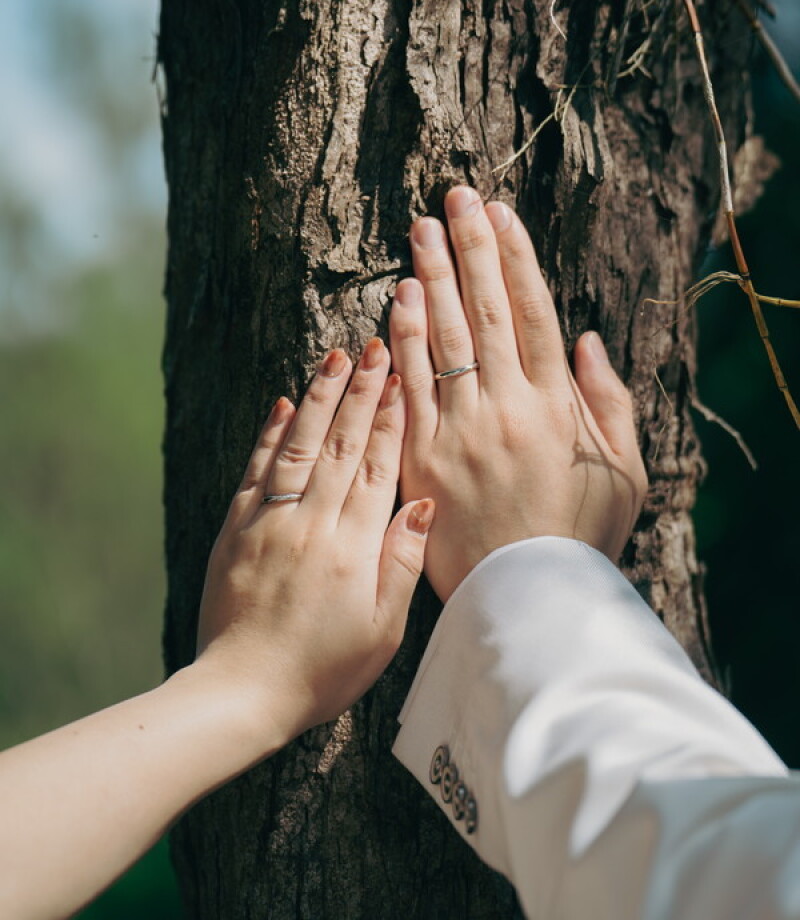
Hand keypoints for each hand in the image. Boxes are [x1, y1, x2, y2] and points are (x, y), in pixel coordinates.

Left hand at [195, 338, 432, 750]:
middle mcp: (311, 523)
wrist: (241, 692)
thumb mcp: (382, 631)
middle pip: (342, 444)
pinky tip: (283, 405)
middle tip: (375, 347)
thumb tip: (422, 504)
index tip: (402, 379)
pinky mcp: (236, 531)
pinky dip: (270, 435)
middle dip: (361, 392)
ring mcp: (270, 523)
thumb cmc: (322, 670)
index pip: (378, 466)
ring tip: (335, 358)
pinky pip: (256, 471)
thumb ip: (402, 563)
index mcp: (353, 546)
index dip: (392, 420)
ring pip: (299, 446)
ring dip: (319, 399)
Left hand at [389, 188, 646, 601]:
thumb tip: (588, 339)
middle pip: (485, 311)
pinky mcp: (421, 457)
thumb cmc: (580, 537)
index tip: (501, 215)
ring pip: (445, 337)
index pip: (532, 313)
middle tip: (454, 198)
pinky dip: (403, 339)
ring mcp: (461, 431)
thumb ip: (611, 403)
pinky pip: (408, 387)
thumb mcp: (623, 473)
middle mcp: (508, 408)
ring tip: (420, 231)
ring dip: (433, 277)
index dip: (516, 259)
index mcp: (558, 407)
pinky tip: (397, 299)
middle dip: (470, 248)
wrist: (523, 602)